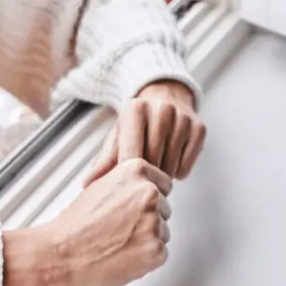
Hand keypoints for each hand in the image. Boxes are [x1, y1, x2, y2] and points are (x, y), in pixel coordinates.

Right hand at [2, 158, 172, 285]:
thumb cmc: (75, 225)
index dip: (149, 200)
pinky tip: (124, 257)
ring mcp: (154, 221)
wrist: (60, 254)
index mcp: (136, 170)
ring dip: (148, 240)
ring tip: (119, 244)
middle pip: (165, 209)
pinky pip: (161, 254)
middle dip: (148, 220)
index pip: (163, 184)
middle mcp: (149, 192)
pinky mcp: (155, 249)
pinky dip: (146, 261)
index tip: (137, 209)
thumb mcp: (101, 185)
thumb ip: (127, 183)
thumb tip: (144, 187)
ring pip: (163, 232)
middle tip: (122, 230)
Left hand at [84, 80, 205, 186]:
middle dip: (146, 177)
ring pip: (170, 166)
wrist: (165, 97)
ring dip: (162, 176)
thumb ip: (104, 160)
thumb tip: (87, 184)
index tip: (126, 188)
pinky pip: (186, 165)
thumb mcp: (118, 136)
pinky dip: (178, 171)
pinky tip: (171, 161)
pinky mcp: (199, 127)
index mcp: (135, 109)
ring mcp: (182, 118)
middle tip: (142, 180)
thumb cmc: (137, 123)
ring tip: (155, 169)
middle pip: (152, 162)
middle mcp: (161, 109)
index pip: (131, 155)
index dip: (129, 177)